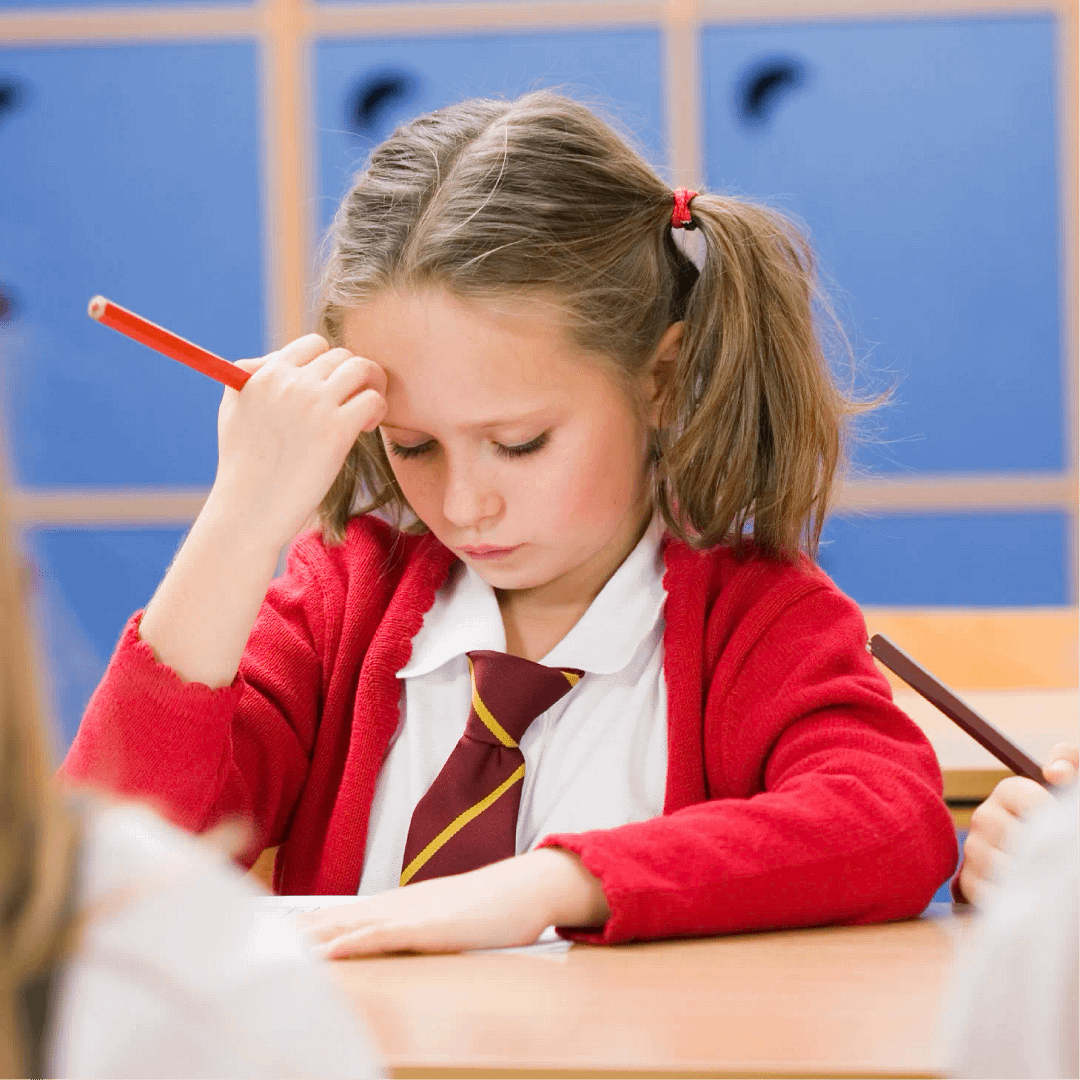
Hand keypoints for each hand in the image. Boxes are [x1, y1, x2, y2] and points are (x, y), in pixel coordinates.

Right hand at [211, 334, 386, 548]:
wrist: (249, 511)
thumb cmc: (243, 467)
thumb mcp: (233, 411)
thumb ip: (251, 378)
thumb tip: (274, 360)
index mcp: (265, 374)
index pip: (313, 345)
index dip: (328, 365)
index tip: (330, 388)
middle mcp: (289, 382)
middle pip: (342, 356)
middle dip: (353, 377)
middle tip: (352, 404)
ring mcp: (314, 404)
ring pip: (362, 370)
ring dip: (371, 387)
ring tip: (362, 415)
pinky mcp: (337, 429)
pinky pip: (374, 400)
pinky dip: (377, 410)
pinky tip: (364, 429)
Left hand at [294, 849, 609, 958]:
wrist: (529, 886)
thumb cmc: (495, 908)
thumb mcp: (450, 923)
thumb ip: (422, 932)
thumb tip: (401, 945)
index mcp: (401, 908)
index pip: (341, 918)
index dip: (306, 927)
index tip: (271, 936)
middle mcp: (399, 907)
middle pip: (335, 920)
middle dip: (296, 933)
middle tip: (253, 943)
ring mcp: (414, 915)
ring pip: (350, 927)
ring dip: (311, 940)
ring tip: (275, 950)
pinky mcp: (432, 927)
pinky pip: (385, 937)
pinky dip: (353, 944)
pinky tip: (329, 954)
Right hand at [958, 741, 1077, 906]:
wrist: (1052, 866)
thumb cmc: (1064, 824)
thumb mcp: (1073, 789)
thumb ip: (1070, 760)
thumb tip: (1054, 772)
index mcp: (1009, 791)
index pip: (1020, 794)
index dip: (1048, 812)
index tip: (1063, 826)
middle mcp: (984, 817)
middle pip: (1007, 832)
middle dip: (1038, 850)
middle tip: (1058, 860)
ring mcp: (974, 849)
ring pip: (995, 862)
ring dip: (1025, 876)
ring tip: (1046, 881)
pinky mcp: (967, 881)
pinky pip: (980, 890)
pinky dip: (1005, 897)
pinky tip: (1026, 896)